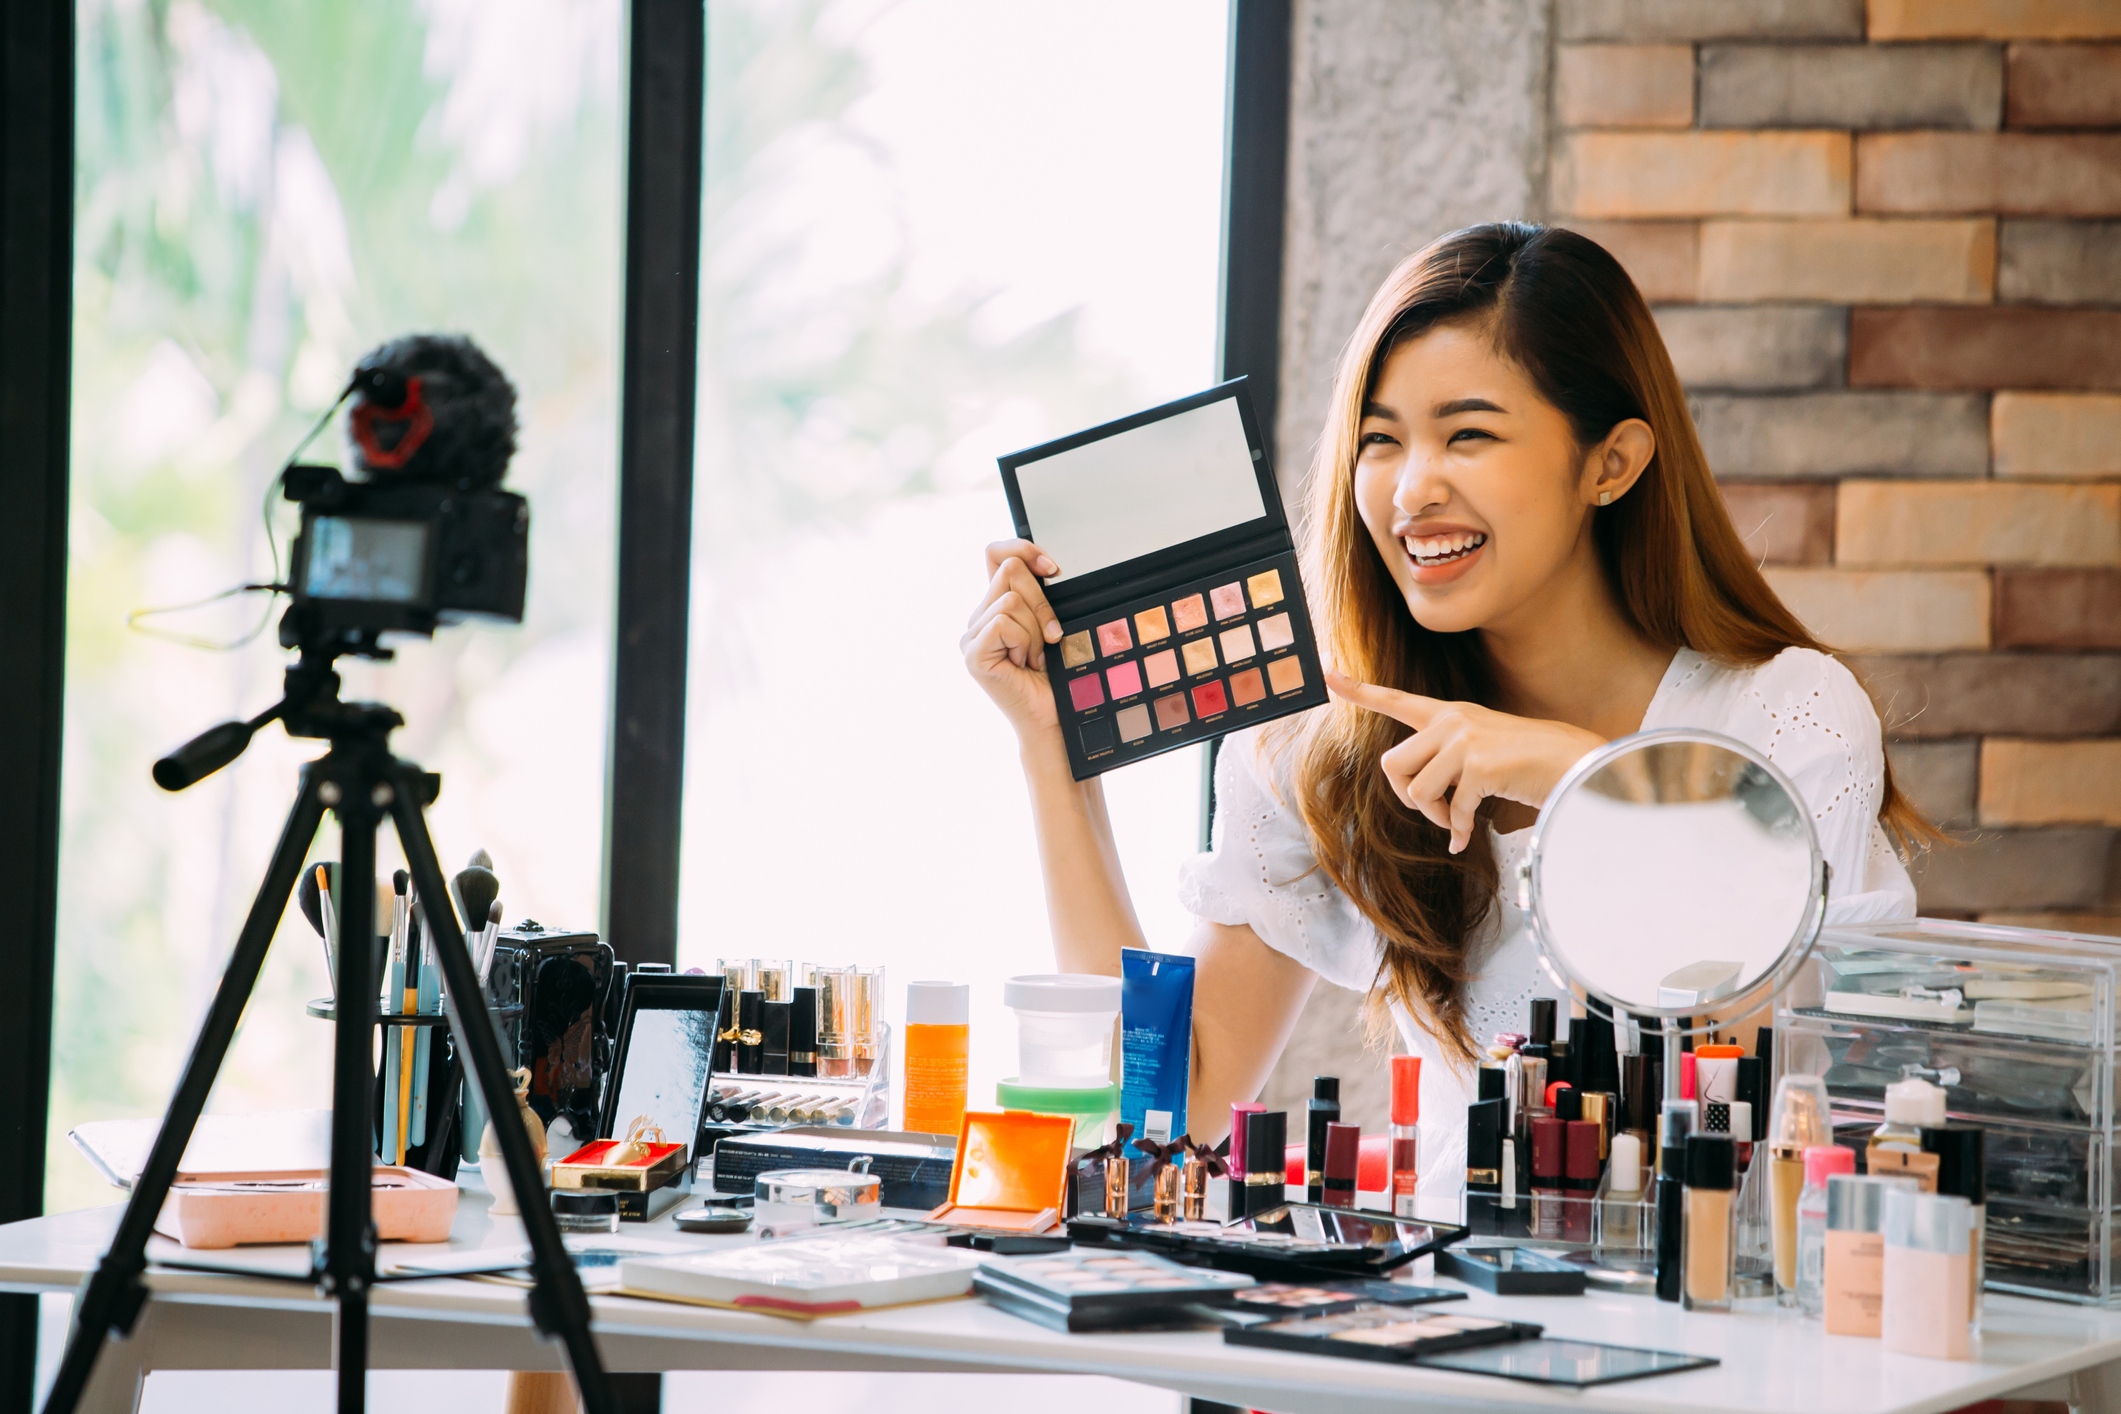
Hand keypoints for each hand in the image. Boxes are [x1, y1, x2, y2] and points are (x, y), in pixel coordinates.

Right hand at [963, 538, 1065, 738]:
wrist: (1052, 717)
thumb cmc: (1056, 676)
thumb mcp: (1052, 624)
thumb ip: (1041, 595)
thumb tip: (1048, 566)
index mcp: (996, 606)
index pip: (996, 553)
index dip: (1023, 548)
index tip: (1053, 569)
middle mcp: (978, 618)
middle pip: (1010, 570)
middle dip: (1042, 602)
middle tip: (1051, 638)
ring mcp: (971, 636)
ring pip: (1011, 599)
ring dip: (1036, 630)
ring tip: (1035, 657)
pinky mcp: (972, 652)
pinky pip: (1004, 623)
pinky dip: (1025, 642)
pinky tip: (1023, 664)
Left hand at [1325, 670, 1604, 853]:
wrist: (1572, 762)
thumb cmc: (1527, 762)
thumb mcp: (1479, 750)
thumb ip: (1444, 762)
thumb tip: (1417, 799)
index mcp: (1448, 714)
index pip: (1395, 699)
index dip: (1356, 689)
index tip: (1325, 671)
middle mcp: (1451, 721)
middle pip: (1392, 766)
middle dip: (1406, 798)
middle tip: (1436, 810)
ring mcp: (1464, 740)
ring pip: (1416, 792)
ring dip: (1436, 816)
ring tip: (1458, 819)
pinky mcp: (1478, 765)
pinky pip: (1451, 812)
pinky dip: (1459, 831)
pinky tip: (1467, 840)